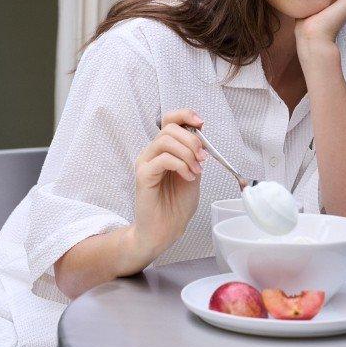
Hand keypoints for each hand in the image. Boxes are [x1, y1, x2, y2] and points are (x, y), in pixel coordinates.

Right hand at [133, 108, 206, 256]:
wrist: (165, 231)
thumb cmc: (176, 206)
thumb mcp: (193, 173)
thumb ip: (194, 155)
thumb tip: (201, 137)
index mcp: (163, 150)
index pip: (169, 120)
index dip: (185, 115)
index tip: (201, 123)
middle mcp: (151, 152)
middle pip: (170, 128)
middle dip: (192, 140)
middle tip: (203, 158)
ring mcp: (145, 163)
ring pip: (165, 140)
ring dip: (187, 153)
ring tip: (196, 170)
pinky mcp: (143, 175)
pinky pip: (163, 159)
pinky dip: (180, 165)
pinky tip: (188, 177)